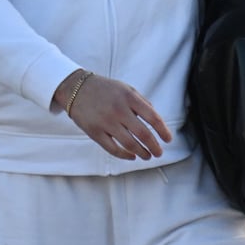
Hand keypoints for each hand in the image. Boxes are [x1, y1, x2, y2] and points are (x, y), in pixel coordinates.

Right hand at [55, 71, 171, 160]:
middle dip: (154, 146)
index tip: (168, 139)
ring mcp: (106, 122)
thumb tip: (156, 120)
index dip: (163, 131)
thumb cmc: (104, 89)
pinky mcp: (95, 132)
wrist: (76, 88)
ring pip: (130, 144)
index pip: (152, 117)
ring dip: (142, 153)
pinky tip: (132, 156)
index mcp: (129, 97)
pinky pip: (113, 149)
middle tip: (159, 153)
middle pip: (143, 134)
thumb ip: (142, 102)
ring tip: (147, 156)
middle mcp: (118, 110)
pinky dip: (125, 155)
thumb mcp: (126, 88)